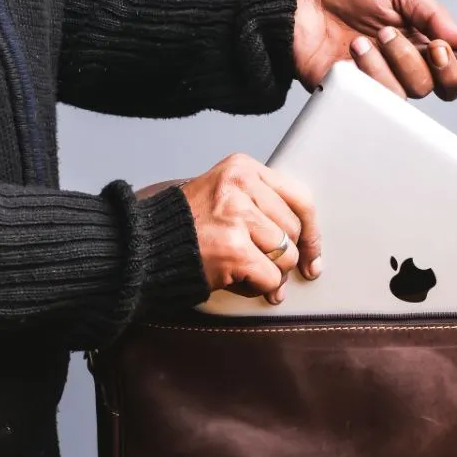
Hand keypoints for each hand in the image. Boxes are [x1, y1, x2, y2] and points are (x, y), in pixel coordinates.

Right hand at [180, 154, 319, 305]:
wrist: (144, 247)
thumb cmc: (186, 227)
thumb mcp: (224, 197)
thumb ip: (262, 209)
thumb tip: (307, 248)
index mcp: (243, 168)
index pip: (299, 199)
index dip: (311, 232)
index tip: (312, 254)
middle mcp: (241, 186)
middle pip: (293, 231)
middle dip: (284, 256)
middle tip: (262, 265)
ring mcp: (237, 217)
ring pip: (286, 256)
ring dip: (270, 273)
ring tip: (244, 269)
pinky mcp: (233, 248)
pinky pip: (270, 277)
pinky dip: (258, 287)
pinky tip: (238, 280)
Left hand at [294, 0, 456, 100]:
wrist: (302, 4)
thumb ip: (432, 13)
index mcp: (422, 44)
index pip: (452, 75)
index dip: (450, 68)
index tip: (436, 46)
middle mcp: (405, 69)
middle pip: (432, 88)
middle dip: (411, 60)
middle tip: (387, 33)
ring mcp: (380, 84)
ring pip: (403, 95)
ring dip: (384, 64)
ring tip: (360, 40)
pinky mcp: (356, 95)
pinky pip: (374, 101)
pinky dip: (365, 74)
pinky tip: (349, 54)